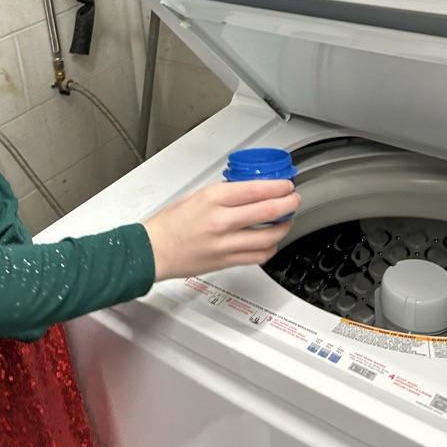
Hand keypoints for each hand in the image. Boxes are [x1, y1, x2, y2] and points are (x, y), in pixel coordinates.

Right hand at [143, 180, 300, 281]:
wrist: (153, 251)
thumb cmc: (169, 224)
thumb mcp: (196, 195)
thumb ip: (223, 193)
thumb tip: (247, 189)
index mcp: (212, 199)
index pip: (255, 189)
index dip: (278, 186)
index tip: (286, 184)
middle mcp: (221, 221)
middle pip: (268, 211)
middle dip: (288, 204)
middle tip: (293, 200)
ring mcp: (225, 244)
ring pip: (268, 236)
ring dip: (284, 227)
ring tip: (286, 220)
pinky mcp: (226, 262)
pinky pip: (258, 256)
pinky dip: (270, 248)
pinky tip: (271, 241)